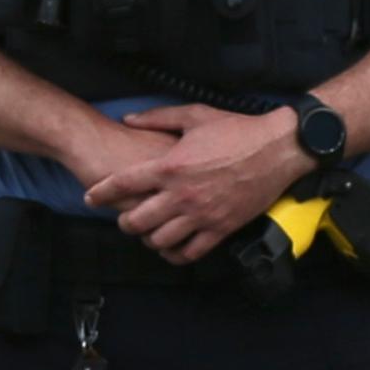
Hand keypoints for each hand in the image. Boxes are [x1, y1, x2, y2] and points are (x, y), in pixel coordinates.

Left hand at [80, 101, 314, 263]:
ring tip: (148, 232)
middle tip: (124, 217)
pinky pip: (190, 252)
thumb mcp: (195, 115)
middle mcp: (181, 194)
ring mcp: (201, 215)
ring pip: (160, 240)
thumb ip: (158, 118)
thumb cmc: (236, 130)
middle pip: (136, 220)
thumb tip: (130, 119)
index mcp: (170, 166)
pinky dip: (175, 254)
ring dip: (148, 238)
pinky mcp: (221, 228)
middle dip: (123, 221)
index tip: (91, 198)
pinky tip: (172, 247)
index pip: (123, 183)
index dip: (101, 193)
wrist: (277, 148)